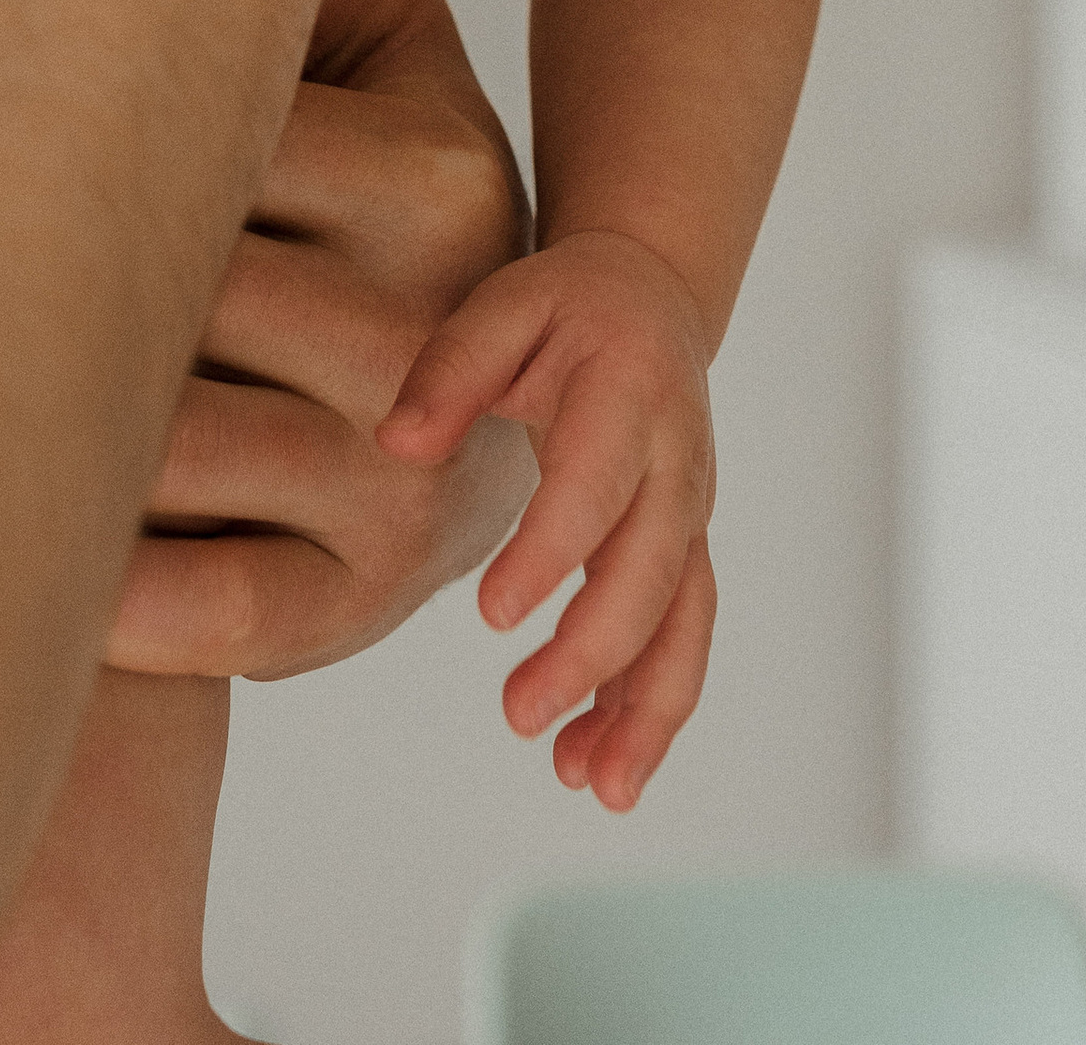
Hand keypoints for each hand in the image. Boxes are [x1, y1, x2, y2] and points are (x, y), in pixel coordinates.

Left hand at [108, 0, 538, 678]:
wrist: (484, 376)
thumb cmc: (365, 174)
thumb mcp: (371, 35)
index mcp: (443, 176)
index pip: (228, 146)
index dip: (80, 131)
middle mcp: (434, 333)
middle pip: (183, 297)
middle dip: (43, 280)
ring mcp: (411, 489)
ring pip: (177, 452)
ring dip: (47, 427)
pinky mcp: (364, 605)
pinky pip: (219, 612)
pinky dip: (110, 594)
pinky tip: (11, 544)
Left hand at [379, 229, 716, 810]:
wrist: (653, 300)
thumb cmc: (564, 306)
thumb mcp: (503, 305)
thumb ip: (451, 369)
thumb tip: (396, 444)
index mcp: (629, 391)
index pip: (597, 483)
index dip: (553, 551)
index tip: (493, 616)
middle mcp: (676, 460)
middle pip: (650, 570)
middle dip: (592, 653)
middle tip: (515, 715)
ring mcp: (689, 513)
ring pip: (686, 621)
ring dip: (645, 709)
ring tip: (588, 786)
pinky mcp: (685, 551)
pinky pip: (681, 636)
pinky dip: (648, 707)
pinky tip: (597, 768)